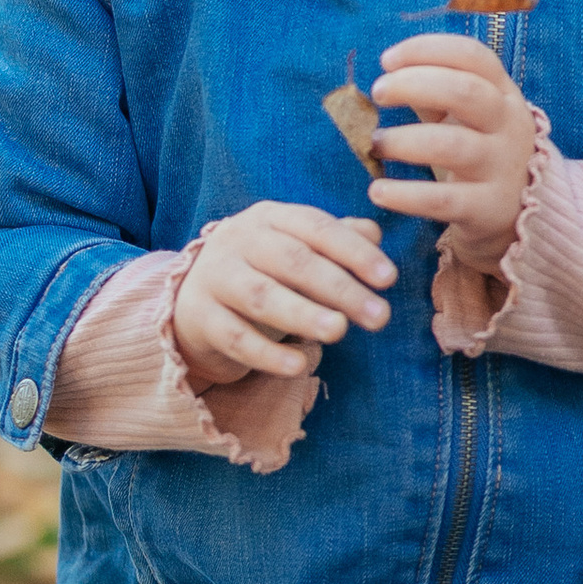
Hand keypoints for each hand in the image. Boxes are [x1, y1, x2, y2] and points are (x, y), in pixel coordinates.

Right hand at [172, 203, 395, 388]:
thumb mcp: (297, 249)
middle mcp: (239, 240)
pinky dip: (266, 353)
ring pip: (261, 296)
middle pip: (293, 261)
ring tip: (340, 332)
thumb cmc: (262, 271)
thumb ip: (336, 240)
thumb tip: (375, 233)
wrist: (193, 299)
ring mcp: (214, 277)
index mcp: (270, 218)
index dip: (354, 251)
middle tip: (379, 317)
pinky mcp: (198, 316)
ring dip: (303, 314)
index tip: (389, 279)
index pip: (317, 227)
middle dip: (340, 288)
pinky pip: (234, 337)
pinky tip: (298, 365)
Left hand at [370, 34, 535, 271]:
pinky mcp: (488, 208)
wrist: (521, 213)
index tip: (387, 60)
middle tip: (379, 92)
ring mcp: (501, 166)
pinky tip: (378, 191)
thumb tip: (388, 77)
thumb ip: (434, 92)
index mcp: (503, 92)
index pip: (472, 55)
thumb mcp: (468, 116)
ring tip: (376, 144)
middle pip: (465, 91)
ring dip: (404, 140)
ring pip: (452, 145)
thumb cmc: (480, 150)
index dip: (427, 49)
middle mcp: (508, 124)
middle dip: (414, 84)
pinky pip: (443, 200)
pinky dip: (406, 195)